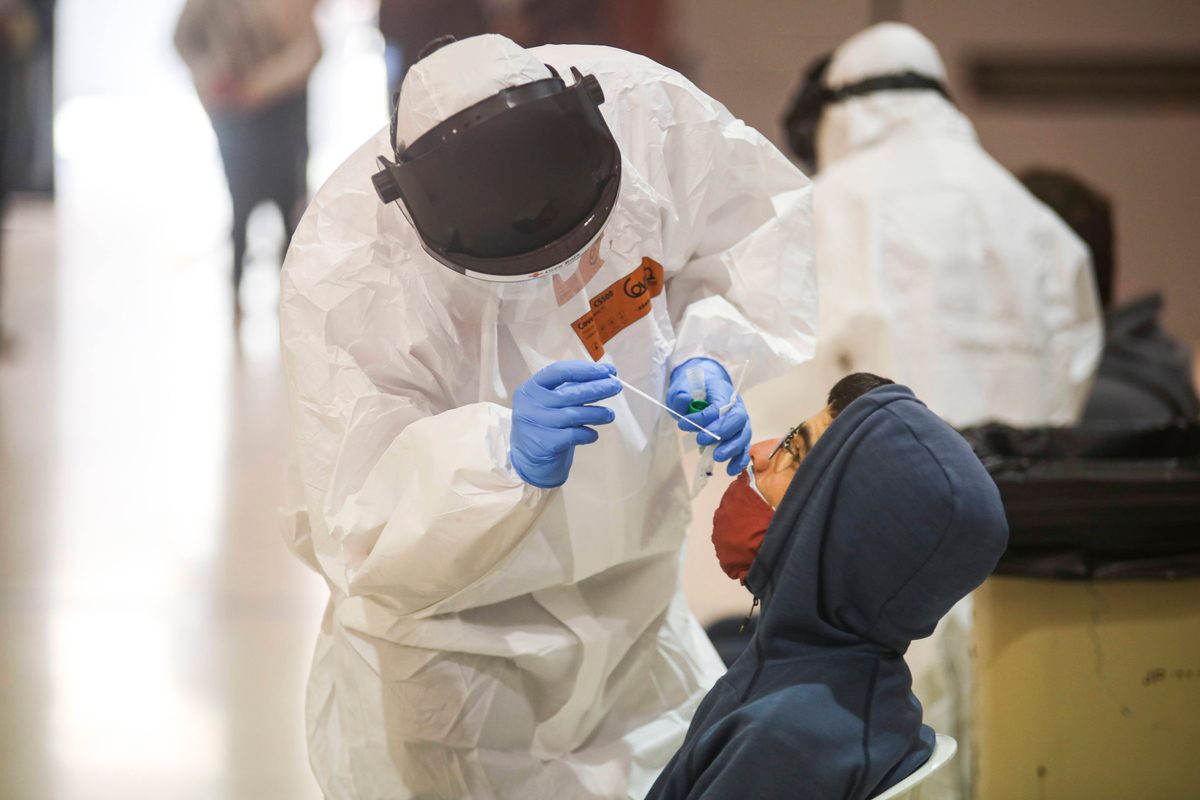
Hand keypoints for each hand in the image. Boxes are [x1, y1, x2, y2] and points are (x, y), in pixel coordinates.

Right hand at [510, 360, 621, 488]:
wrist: (528, 461)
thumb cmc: (547, 426)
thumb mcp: (552, 404)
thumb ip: (572, 388)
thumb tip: (605, 374)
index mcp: (531, 388)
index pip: (559, 371)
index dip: (585, 369)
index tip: (607, 370)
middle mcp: (530, 404)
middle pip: (569, 393)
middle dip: (597, 388)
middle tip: (616, 386)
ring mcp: (535, 424)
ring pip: (574, 415)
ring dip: (597, 413)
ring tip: (610, 415)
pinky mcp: (544, 443)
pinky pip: (574, 435)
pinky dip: (588, 434)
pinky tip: (593, 435)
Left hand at [667, 357, 750, 474]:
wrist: (704, 390)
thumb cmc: (693, 391)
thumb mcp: (681, 389)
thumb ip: (681, 396)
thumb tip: (685, 401)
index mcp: (723, 391)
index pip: (718, 405)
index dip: (703, 417)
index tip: (683, 424)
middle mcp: (737, 406)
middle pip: (737, 419)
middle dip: (721, 432)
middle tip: (701, 440)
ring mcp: (741, 421)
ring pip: (743, 435)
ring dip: (732, 448)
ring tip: (716, 457)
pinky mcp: (740, 435)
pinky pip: (744, 448)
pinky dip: (740, 459)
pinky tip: (731, 470)